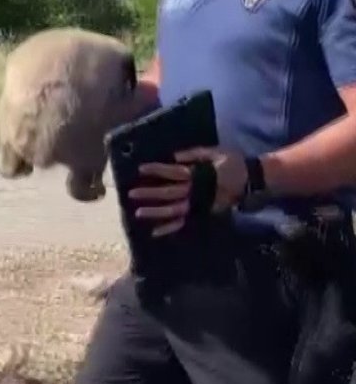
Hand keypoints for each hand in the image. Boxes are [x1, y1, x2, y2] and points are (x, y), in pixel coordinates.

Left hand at [129, 148, 249, 236]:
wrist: (252, 179)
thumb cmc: (232, 162)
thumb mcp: (214, 152)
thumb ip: (193, 154)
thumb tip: (173, 156)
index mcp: (198, 174)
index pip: (173, 171)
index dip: (157, 169)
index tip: (140, 169)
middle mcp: (197, 190)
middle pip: (170, 192)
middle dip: (150, 193)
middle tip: (131, 194)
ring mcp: (200, 204)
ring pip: (175, 209)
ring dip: (156, 212)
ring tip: (138, 213)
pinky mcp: (204, 213)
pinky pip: (186, 222)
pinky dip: (171, 228)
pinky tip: (156, 232)